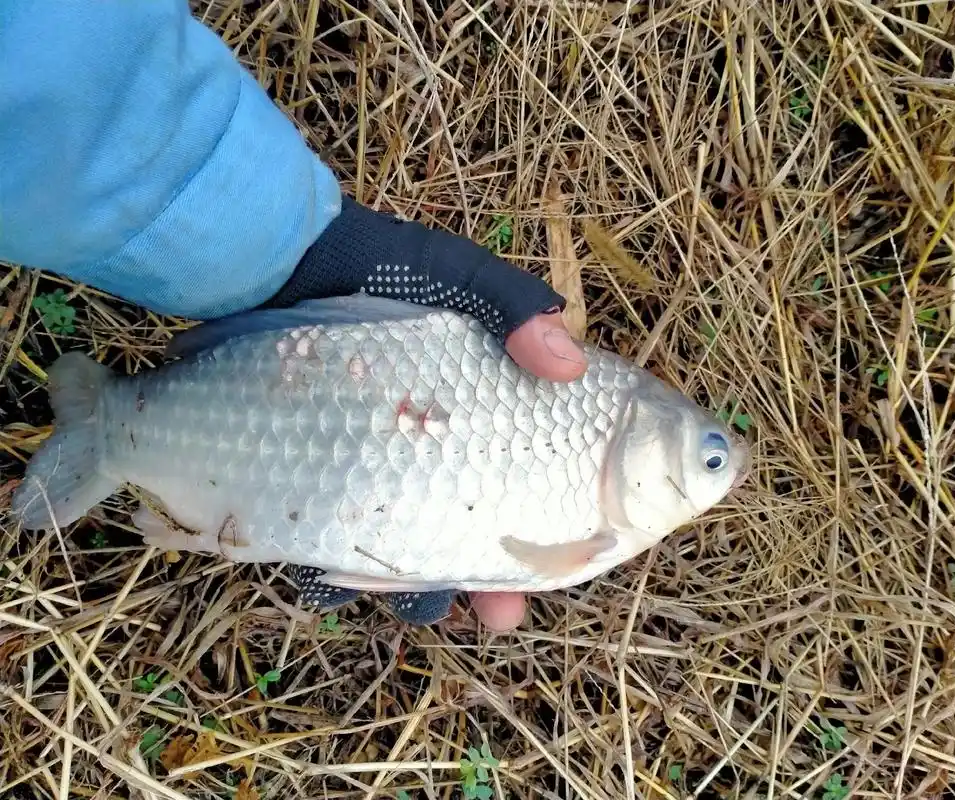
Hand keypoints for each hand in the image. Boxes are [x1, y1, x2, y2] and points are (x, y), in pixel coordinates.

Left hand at [267, 196, 587, 630]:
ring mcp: (373, 469)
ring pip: (405, 549)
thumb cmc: (379, 264)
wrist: (274, 262)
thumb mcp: (460, 275)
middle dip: (488, 582)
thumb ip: (514, 308)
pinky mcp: (315, 479)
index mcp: (480, 412)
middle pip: (471, 530)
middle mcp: (431, 450)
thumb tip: (570, 363)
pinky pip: (332, 541)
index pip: (525, 478)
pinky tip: (344, 582)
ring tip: (430, 608)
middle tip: (501, 615)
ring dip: (420, 589)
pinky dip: (339, 569)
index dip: (547, 522)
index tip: (567, 556)